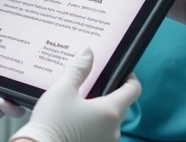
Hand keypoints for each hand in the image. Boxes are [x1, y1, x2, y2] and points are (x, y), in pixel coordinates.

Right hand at [11, 48, 140, 141]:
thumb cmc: (52, 123)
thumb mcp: (62, 90)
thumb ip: (78, 69)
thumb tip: (88, 52)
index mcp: (110, 111)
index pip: (133, 90)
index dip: (129, 77)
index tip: (121, 71)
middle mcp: (114, 130)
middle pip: (121, 105)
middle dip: (110, 93)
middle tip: (93, 83)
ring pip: (110, 120)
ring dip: (100, 110)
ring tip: (81, 101)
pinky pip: (101, 132)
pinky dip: (94, 123)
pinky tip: (76, 118)